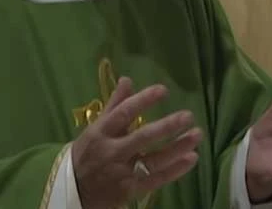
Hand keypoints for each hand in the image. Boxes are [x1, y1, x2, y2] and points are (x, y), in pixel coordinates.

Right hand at [72, 77, 202, 208]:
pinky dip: (175, 170)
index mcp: (101, 132)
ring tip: (196, 135)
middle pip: (142, 137)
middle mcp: (112, 151)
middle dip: (167, 126)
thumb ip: (114, 105)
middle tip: (188, 116)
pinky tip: (191, 158)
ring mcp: (122, 173)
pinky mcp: (130, 190)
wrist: (75, 191)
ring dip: (177, 148)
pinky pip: (156, 179)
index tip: (163, 90)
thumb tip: (127, 79)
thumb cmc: (87, 154)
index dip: (143, 100)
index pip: (123, 113)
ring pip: (154, 159)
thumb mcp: (95, 128)